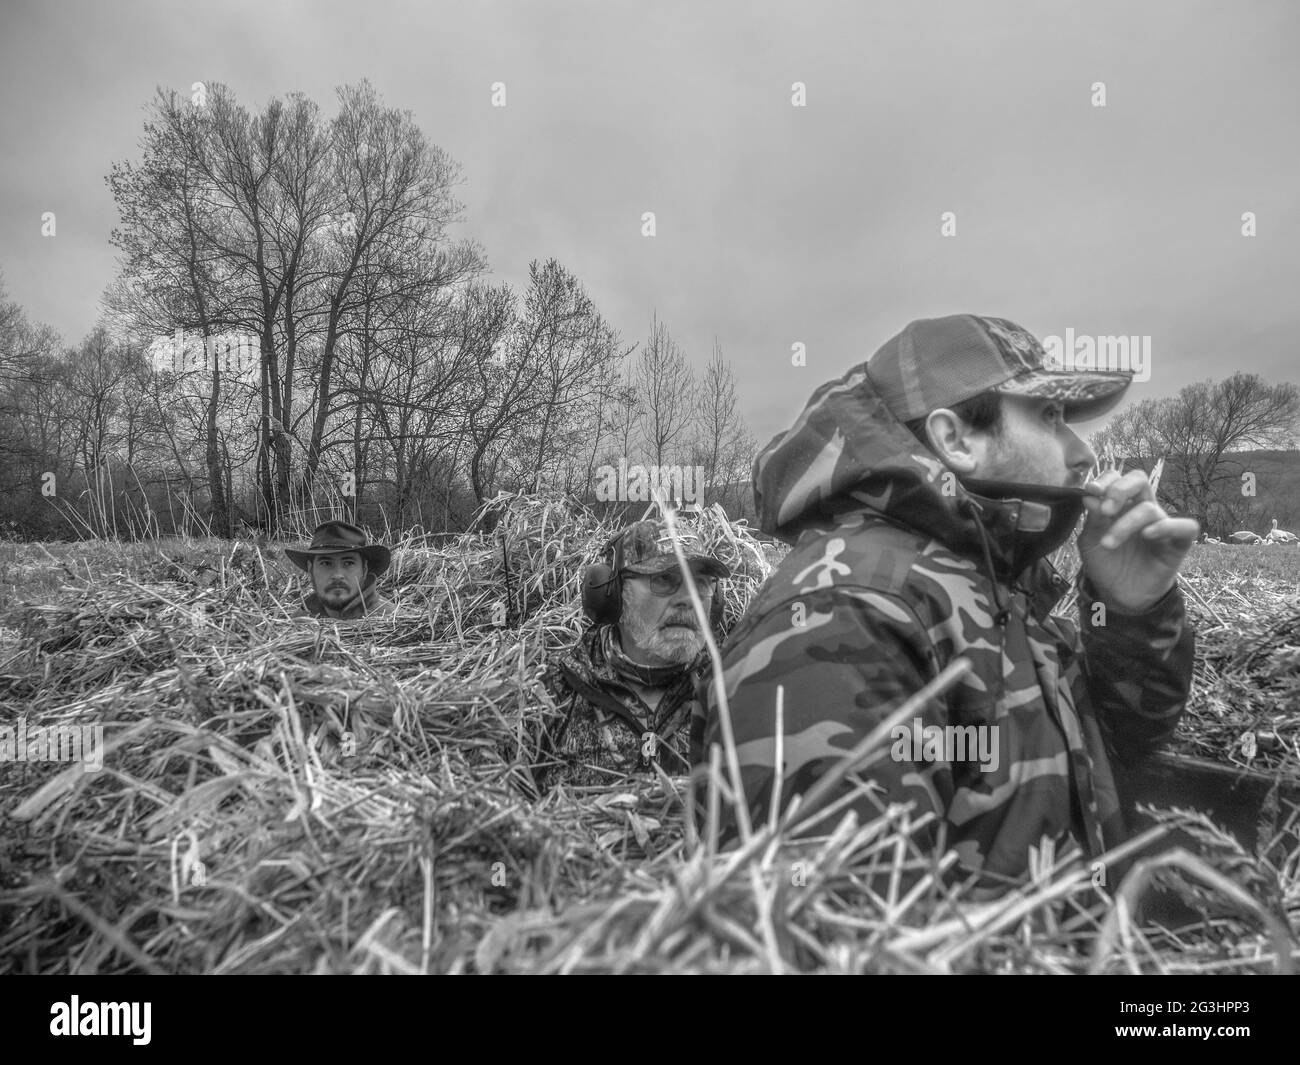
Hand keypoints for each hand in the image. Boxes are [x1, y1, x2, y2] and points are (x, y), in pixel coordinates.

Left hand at [1076, 470, 1197, 612]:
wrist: (1119, 596)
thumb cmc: (1106, 564)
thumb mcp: (1091, 541)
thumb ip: (1093, 518)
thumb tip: (1090, 494)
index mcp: (1120, 505)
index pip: (1118, 478)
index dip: (1105, 480)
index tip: (1090, 491)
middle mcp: (1141, 510)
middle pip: (1139, 480)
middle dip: (1120, 490)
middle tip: (1106, 510)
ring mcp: (1160, 525)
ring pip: (1149, 509)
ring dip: (1125, 524)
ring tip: (1108, 544)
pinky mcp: (1177, 543)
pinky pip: (1185, 526)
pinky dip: (1166, 526)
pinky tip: (1147, 535)